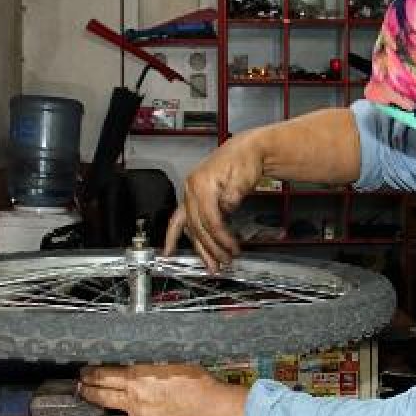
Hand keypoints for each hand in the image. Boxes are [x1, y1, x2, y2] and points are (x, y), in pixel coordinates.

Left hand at [79, 364, 248, 415]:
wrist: (207, 406)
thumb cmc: (197, 383)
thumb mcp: (172, 361)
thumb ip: (153, 362)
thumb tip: (143, 359)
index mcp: (139, 373)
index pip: (105, 371)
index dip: (92, 370)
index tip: (86, 368)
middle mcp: (133, 392)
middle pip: (100, 388)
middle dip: (86, 384)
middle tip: (80, 381)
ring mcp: (136, 410)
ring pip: (105, 405)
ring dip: (92, 400)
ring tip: (86, 397)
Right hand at [163, 132, 264, 270]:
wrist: (245, 149)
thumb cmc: (245, 160)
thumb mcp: (243, 177)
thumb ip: (232, 196)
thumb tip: (225, 211)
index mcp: (201, 184)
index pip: (210, 219)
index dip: (222, 237)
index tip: (233, 249)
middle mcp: (191, 190)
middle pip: (198, 226)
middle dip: (211, 248)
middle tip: (224, 262)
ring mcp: (190, 195)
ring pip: (190, 227)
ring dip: (200, 248)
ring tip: (210, 266)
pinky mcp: (193, 199)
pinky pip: (182, 221)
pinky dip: (179, 236)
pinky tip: (170, 249)